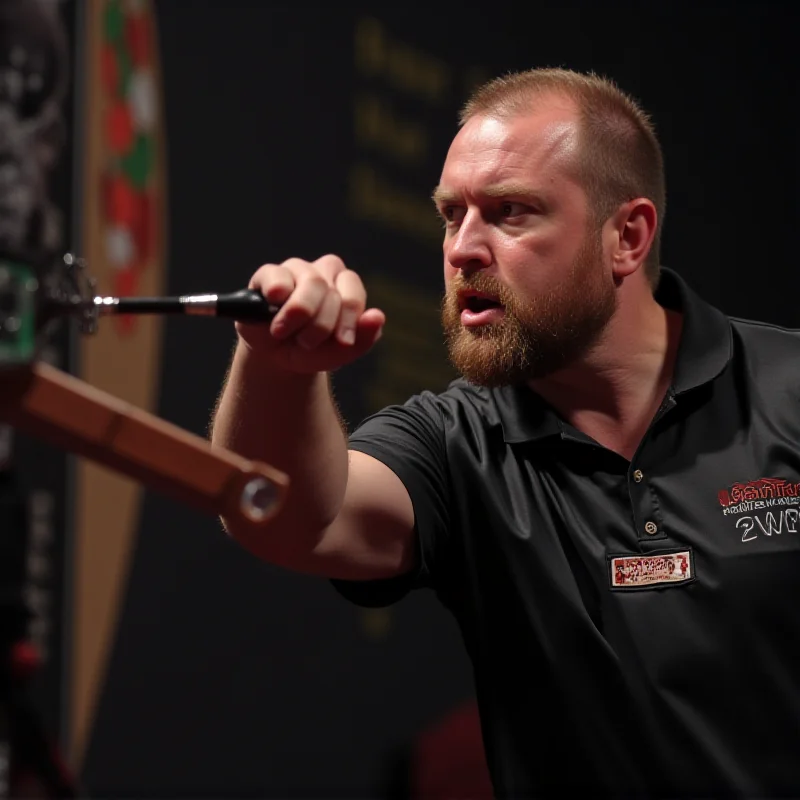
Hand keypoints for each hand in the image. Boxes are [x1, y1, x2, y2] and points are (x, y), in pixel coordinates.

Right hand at [236, 254, 384, 373]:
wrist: (276, 357)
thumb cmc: (311, 349)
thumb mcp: (338, 352)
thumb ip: (363, 338)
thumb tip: (378, 316)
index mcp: (346, 286)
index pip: (353, 294)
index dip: (349, 320)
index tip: (342, 343)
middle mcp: (324, 271)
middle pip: (330, 291)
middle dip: (320, 325)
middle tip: (307, 343)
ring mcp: (296, 269)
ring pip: (309, 282)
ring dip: (298, 315)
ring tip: (283, 332)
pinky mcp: (269, 274)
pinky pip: (278, 278)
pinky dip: (277, 295)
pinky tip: (272, 309)